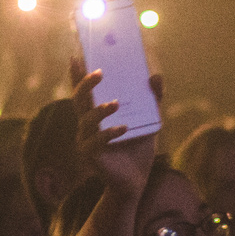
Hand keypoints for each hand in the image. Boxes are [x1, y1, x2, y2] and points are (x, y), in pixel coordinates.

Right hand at [71, 59, 158, 195]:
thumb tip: (156, 76)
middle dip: (86, 84)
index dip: (78, 73)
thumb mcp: (150, 120)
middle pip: (79, 100)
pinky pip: (96, 142)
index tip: (77, 54)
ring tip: (116, 104)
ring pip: (86, 120)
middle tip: (100, 73)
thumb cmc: (138, 147)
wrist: (136, 181)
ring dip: (100, 110)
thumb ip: (153, 99)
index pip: (83, 89)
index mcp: (95, 113)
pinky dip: (109, 134)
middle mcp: (86, 124)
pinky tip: (124, 128)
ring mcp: (85, 140)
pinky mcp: (90, 156)